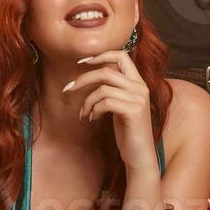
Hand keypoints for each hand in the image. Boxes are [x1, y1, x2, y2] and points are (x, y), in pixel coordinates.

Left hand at [63, 50, 156, 170]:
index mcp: (138, 82)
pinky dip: (94, 110)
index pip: (121, 55)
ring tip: (85, 113)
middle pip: (106, 71)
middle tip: (68, 89)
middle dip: (83, 79)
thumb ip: (113, 89)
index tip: (82, 62)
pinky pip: (105, 103)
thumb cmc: (128, 131)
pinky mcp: (134, 111)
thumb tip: (91, 75)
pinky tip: (93, 119)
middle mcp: (141, 87)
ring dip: (87, 101)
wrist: (140, 155)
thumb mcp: (120, 105)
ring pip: (102, 89)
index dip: (100, 55)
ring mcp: (139, 99)